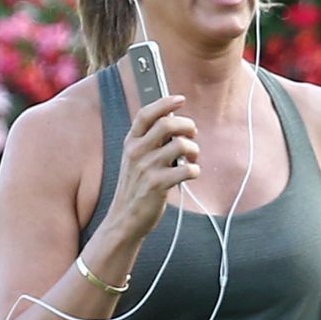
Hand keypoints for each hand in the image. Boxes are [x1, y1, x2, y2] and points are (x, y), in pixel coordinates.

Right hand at [111, 94, 199, 240]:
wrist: (125, 219)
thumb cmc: (136, 188)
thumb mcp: (134, 160)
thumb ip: (149, 141)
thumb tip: (173, 122)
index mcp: (130, 143)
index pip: (146, 114)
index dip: (164, 103)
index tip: (180, 99)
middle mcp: (136, 152)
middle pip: (167, 124)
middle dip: (187, 126)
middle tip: (192, 134)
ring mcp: (147, 168)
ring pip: (180, 145)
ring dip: (193, 149)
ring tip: (192, 158)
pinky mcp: (158, 185)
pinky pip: (187, 170)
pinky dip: (195, 170)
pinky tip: (191, 174)